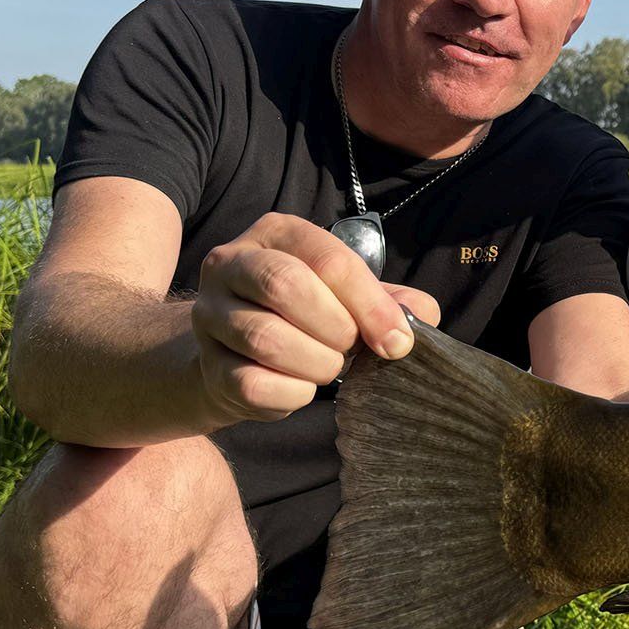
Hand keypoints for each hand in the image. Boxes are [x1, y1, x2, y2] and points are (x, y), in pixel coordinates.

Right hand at [191, 212, 441, 424]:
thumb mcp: (356, 299)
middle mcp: (231, 263)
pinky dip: (293, 395)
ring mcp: (210, 313)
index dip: (370, 305)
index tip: (397, 342)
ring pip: (266, 337)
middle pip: (285, 285)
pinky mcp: (208, 363)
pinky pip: (254, 383)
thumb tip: (420, 316)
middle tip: (352, 349)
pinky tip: (302, 388)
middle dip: (336, 328)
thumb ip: (393, 301)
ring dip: (316, 364)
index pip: (328, 259)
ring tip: (328, 367)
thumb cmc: (313, 319)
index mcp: (278, 234)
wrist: (247, 358)